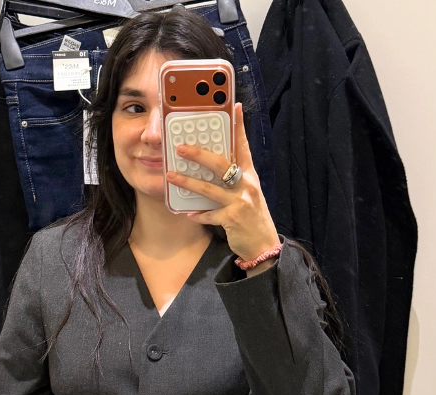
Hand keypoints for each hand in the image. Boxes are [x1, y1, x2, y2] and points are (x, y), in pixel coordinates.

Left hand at [166, 102, 281, 272]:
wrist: (264, 246)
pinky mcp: (233, 219)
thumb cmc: (252, 217)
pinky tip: (189, 213)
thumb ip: (234, 177)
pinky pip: (210, 214)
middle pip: (221, 164)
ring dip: (188, 182)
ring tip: (170, 176)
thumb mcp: (248, 192)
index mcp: (250, 175)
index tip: (234, 107)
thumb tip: (212, 163)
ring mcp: (240, 202)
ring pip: (210, 188)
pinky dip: (199, 214)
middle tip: (179, 148)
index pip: (243, 146)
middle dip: (199, 155)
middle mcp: (247, 185)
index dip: (238, 126)